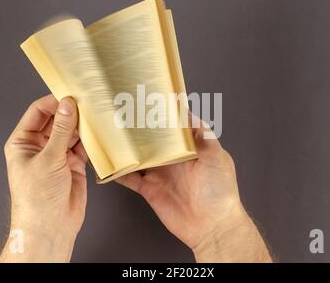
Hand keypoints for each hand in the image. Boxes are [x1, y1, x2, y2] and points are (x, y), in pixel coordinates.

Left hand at [0, 95, 87, 261]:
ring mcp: (57, 155)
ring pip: (71, 132)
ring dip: (83, 126)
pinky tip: (99, 133)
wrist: (51, 226)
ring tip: (96, 115)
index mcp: (23, 142)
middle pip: (57, 120)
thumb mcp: (48, 159)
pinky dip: (91, 140)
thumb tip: (67, 106)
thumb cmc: (37, 197)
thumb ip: (61, 131)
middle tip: (88, 101)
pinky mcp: (73, 164)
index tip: (71, 94)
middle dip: (71, 112)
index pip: (38, 112)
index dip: (54, 102)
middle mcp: (40, 146)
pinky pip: (83, 146)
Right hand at [117, 116, 271, 261]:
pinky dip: (120, 174)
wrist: (212, 225)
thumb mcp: (216, 158)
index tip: (151, 104)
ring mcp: (161, 175)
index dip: (164, 118)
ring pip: (140, 158)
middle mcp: (173, 161)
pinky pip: (132, 179)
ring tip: (113, 137)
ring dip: (128, 151)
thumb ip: (204, 136)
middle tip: (125, 117)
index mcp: (190, 150)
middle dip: (141, 132)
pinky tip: (110, 167)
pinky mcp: (151, 190)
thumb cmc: (220, 191)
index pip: (174, 130)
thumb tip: (191, 114)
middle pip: (153, 142)